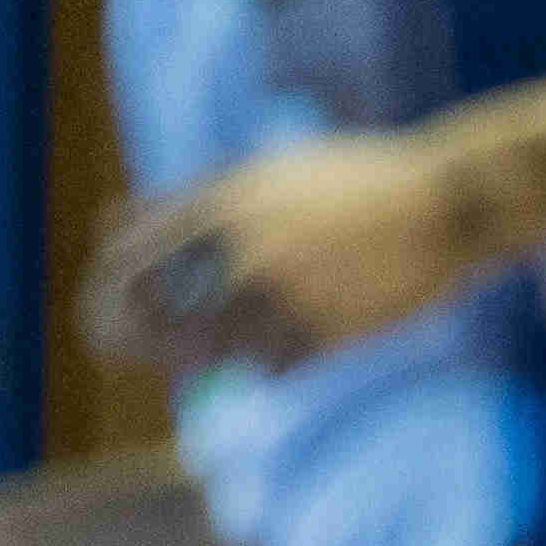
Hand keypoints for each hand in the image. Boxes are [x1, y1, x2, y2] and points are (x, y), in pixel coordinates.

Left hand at [82, 132, 495, 378]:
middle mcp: (241, 253)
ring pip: (211, 353)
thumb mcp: (261, 175)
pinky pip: (269, 370)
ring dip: (207, 355)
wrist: (440, 206)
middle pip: (156, 317)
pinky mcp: (323, 336)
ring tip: (220, 346)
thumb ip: (191, 200)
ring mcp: (282, 298)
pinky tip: (287, 345)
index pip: (128, 260)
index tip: (106, 309)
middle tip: (126, 350)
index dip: (106, 292)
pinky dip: (267, 364)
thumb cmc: (350, 184)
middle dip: (132, 338)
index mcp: (221, 206)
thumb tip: (112, 226)